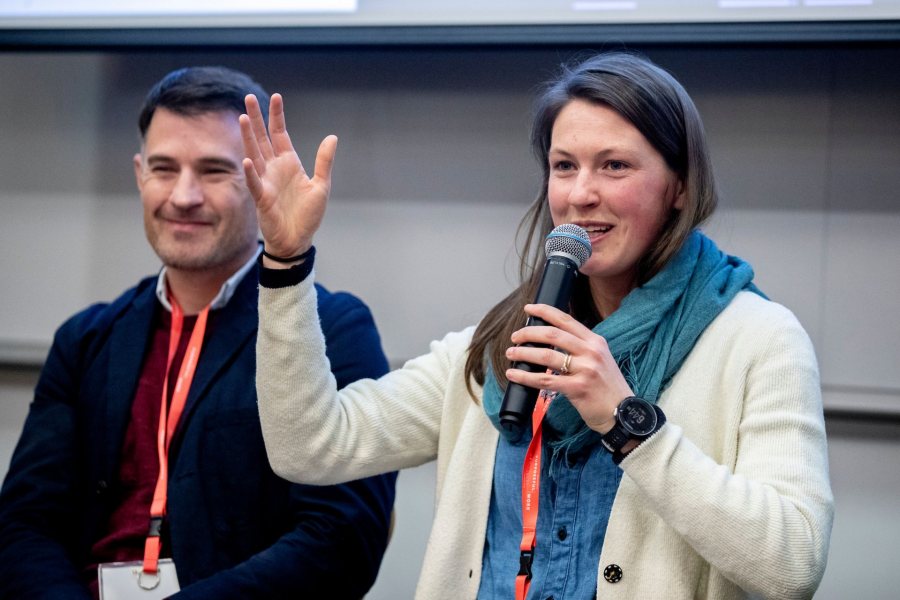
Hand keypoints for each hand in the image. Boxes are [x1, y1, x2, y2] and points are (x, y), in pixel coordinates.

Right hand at [240, 93, 336, 262]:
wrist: (297, 240)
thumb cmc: (308, 215)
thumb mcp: (322, 186)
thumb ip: (324, 162)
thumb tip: (332, 137)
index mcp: (289, 164)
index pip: (280, 134)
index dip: (277, 117)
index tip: (275, 97)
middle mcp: (274, 169)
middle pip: (263, 138)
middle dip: (256, 119)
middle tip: (249, 97)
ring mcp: (266, 181)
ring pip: (255, 154)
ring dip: (248, 137)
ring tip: (242, 118)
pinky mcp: (262, 198)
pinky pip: (255, 182)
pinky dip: (251, 172)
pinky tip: (247, 158)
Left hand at [504, 304, 633, 434]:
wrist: (624, 414)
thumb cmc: (608, 388)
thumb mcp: (600, 360)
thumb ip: (581, 348)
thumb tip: (551, 340)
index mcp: (595, 342)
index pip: (566, 320)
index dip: (545, 311)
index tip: (528, 308)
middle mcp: (591, 352)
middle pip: (552, 334)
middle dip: (528, 333)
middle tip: (515, 337)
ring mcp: (585, 369)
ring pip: (546, 355)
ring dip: (524, 353)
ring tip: (511, 353)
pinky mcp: (577, 388)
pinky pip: (545, 380)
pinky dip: (525, 376)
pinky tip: (514, 374)